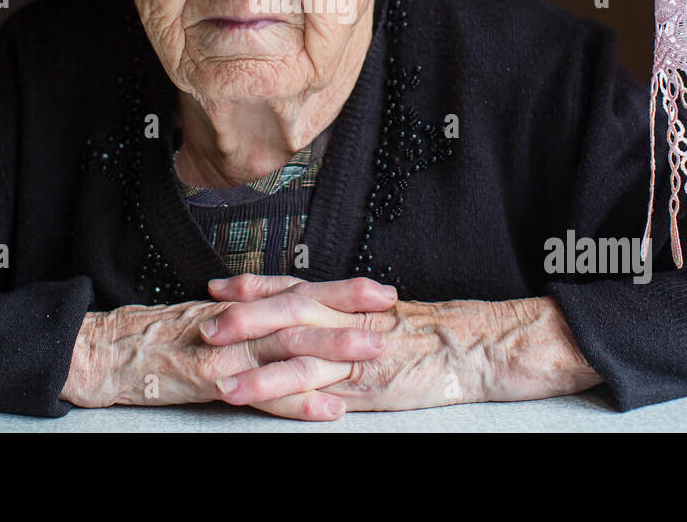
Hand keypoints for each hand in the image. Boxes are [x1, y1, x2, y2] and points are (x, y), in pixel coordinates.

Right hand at [59, 276, 397, 420]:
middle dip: (350, 311)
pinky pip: (262, 391)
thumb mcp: (208, 322)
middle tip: (393, 314)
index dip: (343, 289)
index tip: (382, 289)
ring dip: (334, 349)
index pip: (300, 291)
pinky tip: (329, 408)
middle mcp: (238, 320)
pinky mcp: (212, 378)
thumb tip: (285, 324)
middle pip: (303, 309)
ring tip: (372, 353)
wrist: (103, 350)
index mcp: (241, 305)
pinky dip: (299, 401)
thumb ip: (246, 323)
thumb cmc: (155, 339)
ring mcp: (226, 349)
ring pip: (288, 345)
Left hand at [200, 275, 602, 413]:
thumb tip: (326, 323)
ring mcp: (355, 351)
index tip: (219, 285)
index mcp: (354, 301)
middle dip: (242, 316)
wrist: (482, 346)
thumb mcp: (394, 320)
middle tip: (204, 319)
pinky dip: (282, 392)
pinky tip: (256, 400)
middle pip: (286, 310)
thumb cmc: (444, 336)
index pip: (296, 286)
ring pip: (293, 350)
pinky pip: (316, 386)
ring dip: (250, 361)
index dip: (255, 286)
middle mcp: (348, 318)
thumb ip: (357, 320)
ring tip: (214, 371)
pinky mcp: (365, 382)